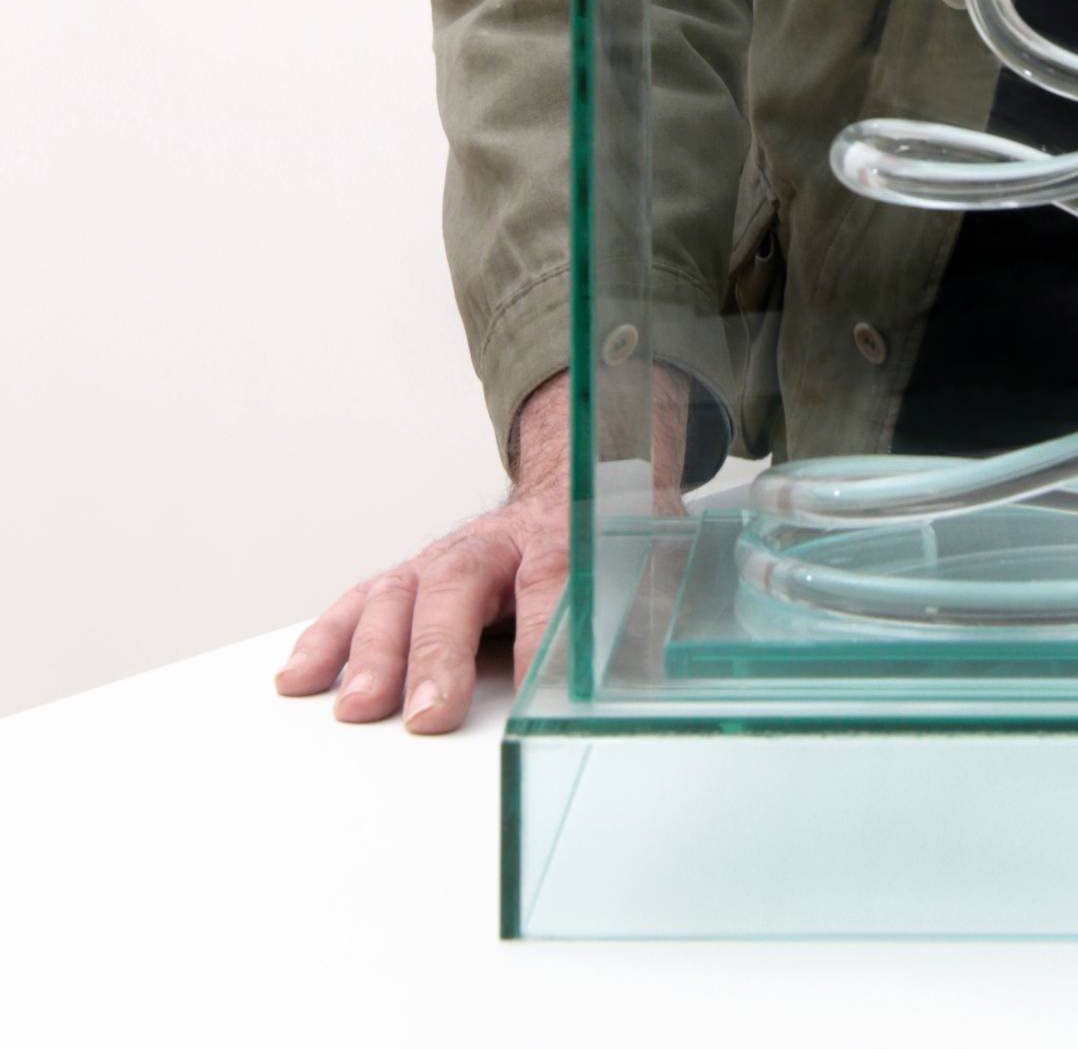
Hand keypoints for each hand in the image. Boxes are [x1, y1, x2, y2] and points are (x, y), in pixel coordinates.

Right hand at [272, 365, 688, 733]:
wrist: (580, 484)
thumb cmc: (611, 544)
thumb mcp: (649, 568)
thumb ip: (649, 617)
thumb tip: (656, 685)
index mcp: (565, 536)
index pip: (554, 581)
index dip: (544, 637)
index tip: (539, 692)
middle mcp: (496, 542)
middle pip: (460, 586)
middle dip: (441, 652)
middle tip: (429, 715)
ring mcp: (447, 557)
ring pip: (403, 592)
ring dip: (375, 651)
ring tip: (357, 707)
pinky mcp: (414, 576)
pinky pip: (362, 599)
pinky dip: (328, 636)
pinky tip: (301, 676)